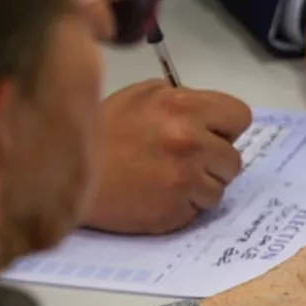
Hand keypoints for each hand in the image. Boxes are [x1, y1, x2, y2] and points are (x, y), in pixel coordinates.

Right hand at [87, 80, 252, 233]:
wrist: (65, 175)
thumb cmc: (102, 133)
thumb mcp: (138, 97)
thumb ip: (179, 99)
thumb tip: (210, 115)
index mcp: (182, 105)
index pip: (240, 116)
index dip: (225, 127)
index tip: (209, 134)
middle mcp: (190, 140)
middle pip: (234, 158)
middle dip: (214, 160)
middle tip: (182, 161)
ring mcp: (185, 178)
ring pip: (220, 186)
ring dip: (200, 186)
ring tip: (166, 178)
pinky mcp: (177, 209)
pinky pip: (200, 209)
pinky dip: (185, 205)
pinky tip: (159, 195)